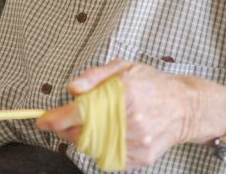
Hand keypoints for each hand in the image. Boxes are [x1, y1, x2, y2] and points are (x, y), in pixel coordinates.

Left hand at [35, 60, 195, 169]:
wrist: (184, 107)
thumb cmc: (150, 83)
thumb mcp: (122, 67)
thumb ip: (94, 76)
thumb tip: (72, 88)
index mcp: (125, 94)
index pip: (83, 111)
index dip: (58, 118)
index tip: (42, 121)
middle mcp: (131, 120)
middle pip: (84, 134)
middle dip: (65, 130)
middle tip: (59, 122)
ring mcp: (138, 141)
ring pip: (94, 149)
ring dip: (81, 139)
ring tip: (85, 125)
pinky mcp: (142, 157)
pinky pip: (109, 159)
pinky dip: (99, 149)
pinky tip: (105, 134)